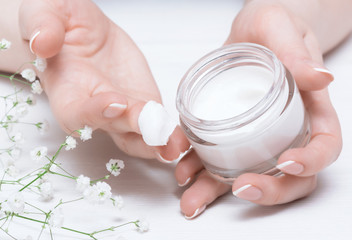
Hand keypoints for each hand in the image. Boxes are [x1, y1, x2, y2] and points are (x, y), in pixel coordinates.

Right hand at [19, 0, 188, 159]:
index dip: (95, 111)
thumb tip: (43, 42)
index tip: (115, 101)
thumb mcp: (46, 12)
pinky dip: (169, 132)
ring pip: (136, 136)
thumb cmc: (61, 24)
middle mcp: (94, 109)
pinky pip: (155, 123)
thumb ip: (44, 25)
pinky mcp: (142, 104)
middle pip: (113, 128)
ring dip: (157, 142)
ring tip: (176, 146)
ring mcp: (121, 111)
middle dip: (135, 128)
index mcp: (67, 92)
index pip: (76, 112)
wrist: (83, 31)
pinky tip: (183, 139)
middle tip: (155, 129)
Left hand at [175, 1, 341, 217]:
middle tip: (241, 187)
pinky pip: (218, 159)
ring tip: (192, 199)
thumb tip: (321, 77)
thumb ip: (296, 51)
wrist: (249, 32)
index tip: (287, 163)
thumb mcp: (281, 28)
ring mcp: (257, 137)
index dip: (312, 161)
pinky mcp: (230, 134)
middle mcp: (286, 130)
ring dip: (219, 192)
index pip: (325, 144)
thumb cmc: (272, 27)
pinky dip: (200, 171)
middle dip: (268, 189)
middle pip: (289, 175)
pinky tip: (183, 172)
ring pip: (247, 173)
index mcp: (310, 109)